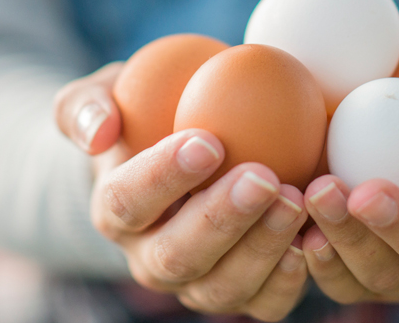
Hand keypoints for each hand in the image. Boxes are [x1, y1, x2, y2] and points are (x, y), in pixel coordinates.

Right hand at [54, 64, 309, 320]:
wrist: (187, 158)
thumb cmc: (151, 117)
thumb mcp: (109, 95)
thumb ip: (87, 105)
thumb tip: (99, 133)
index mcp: (116, 211)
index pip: (128, 201)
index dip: (163, 177)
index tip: (208, 142)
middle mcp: (150, 258)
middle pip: (176, 255)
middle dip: (221, 220)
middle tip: (263, 178)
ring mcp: (197, 283)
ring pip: (222, 287)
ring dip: (261, 248)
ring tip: (296, 201)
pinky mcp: (242, 294)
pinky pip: (263, 304)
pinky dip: (288, 280)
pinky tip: (311, 241)